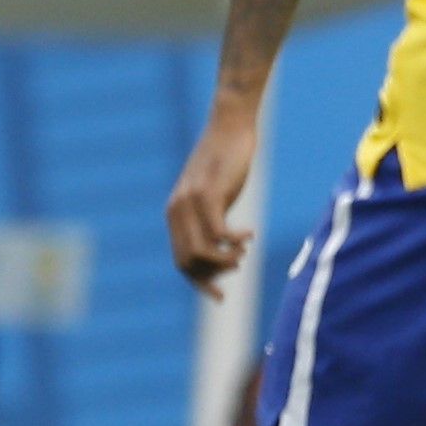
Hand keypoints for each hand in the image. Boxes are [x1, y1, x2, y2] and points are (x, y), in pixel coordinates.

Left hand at [168, 113, 262, 292]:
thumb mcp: (214, 198)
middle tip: (239, 263)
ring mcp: (190, 203)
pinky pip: (219, 233)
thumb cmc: (225, 164)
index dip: (200, 282)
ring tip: (243, 249)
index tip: (221, 297)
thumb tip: (220, 250)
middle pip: (189, 262)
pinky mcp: (209, 194)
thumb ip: (210, 221)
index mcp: (175, 215)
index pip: (181, 261)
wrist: (229, 128)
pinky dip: (237, 241)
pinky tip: (251, 233)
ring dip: (228, 259)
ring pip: (203, 252)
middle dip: (216, 273)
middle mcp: (176, 211)